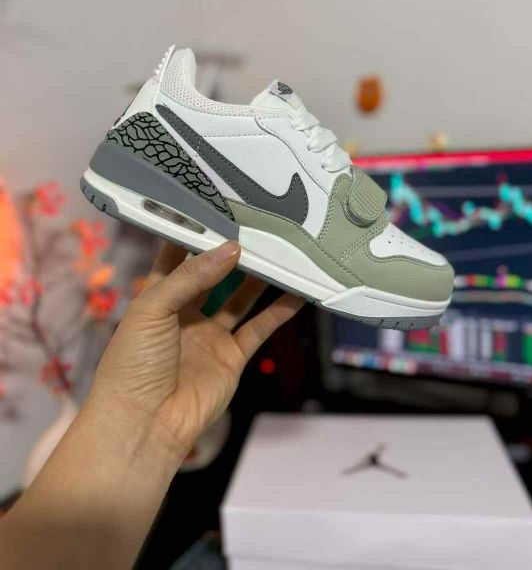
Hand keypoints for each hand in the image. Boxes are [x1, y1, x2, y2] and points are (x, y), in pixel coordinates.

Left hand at [87, 240, 303, 471]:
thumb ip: (191, 276)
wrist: (144, 425)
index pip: (175, 257)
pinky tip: (297, 292)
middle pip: (212, 275)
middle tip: (257, 224)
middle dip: (231, 252)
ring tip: (281, 250)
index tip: (215, 206)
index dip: (193, 233)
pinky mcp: (232, 358)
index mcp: (156, 298)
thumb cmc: (134, 362)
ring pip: (240, 298)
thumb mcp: (153, 309)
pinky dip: (279, 312)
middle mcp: (184, 313)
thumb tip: (231, 248)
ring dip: (259, 277)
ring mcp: (210, 336)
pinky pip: (259, 329)